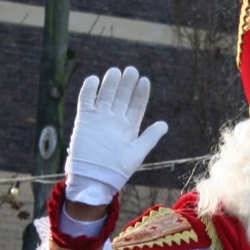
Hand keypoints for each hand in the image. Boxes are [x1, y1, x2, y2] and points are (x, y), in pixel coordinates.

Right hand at [66, 66, 168, 204]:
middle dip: (127, 84)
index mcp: (129, 127)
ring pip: (105, 95)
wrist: (95, 179)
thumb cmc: (118, 169)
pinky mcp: (84, 120)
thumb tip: (165, 124)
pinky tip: (94, 80)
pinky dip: (89, 90)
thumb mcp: (137, 152)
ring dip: (110, 84)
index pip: (136, 105)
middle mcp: (115, 120)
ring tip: (115, 72)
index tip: (144, 80)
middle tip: (131, 70)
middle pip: (122, 97)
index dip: (140, 93)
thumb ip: (150, 137)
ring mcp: (99, 119)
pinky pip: (86, 101)